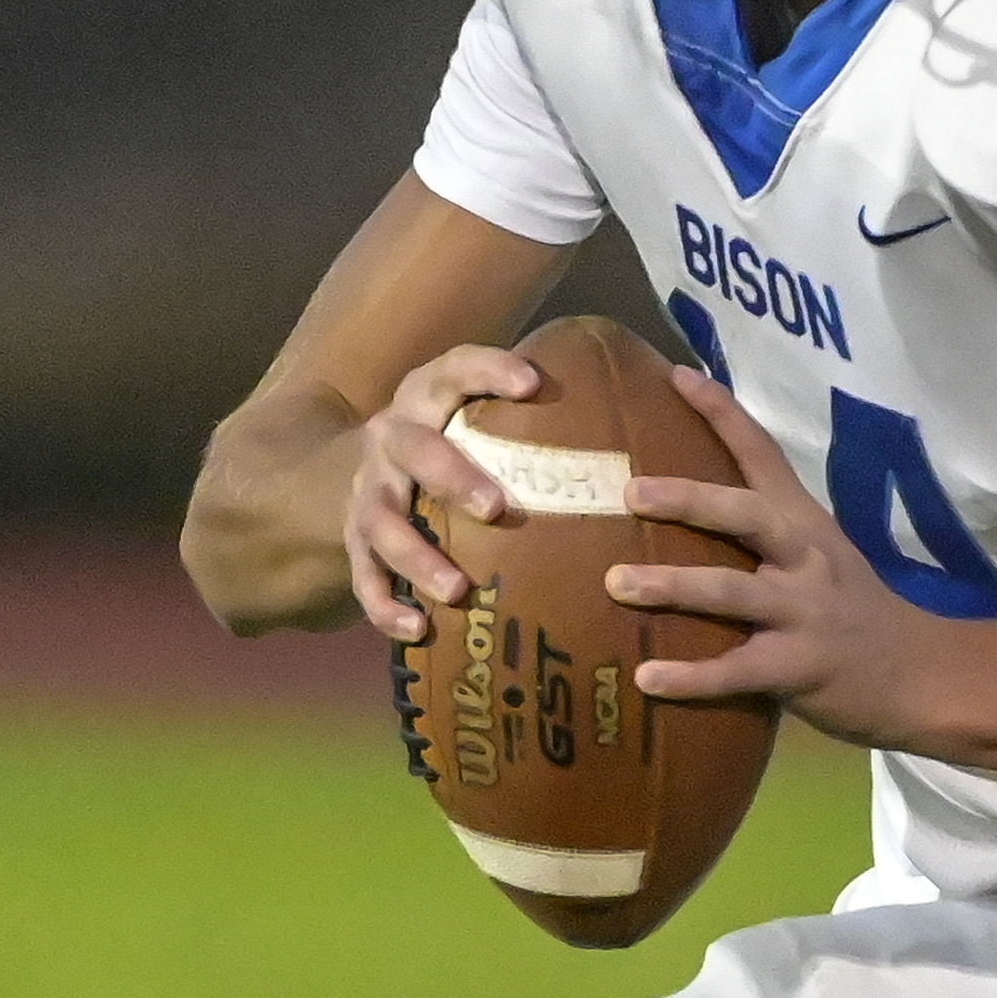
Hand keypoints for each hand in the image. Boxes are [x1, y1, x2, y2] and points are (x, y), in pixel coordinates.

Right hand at [348, 343, 545, 641]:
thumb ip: (535, 412)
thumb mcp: (478, 412)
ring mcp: (367, 490)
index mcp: (428, 397)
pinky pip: (362, 575)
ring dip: (418, 557)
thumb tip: (646, 414)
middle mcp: (392, 437)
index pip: (456, 368)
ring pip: (382, 522)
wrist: (350, 462)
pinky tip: (418, 629)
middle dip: (453, 478)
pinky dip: (385, 605)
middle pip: (415, 450)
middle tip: (496, 508)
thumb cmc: (452, 438)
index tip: (532, 384)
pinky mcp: (352, 539)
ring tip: (457, 590)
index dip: (489, 370)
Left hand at [607, 367, 941, 747]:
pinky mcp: (799, 668)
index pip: (765, 455)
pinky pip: (737, 671)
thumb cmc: (855, 611)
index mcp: (807, 526)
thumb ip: (766, 538)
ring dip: (673, 585)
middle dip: (689, 500)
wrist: (919, 674)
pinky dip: (690, 676)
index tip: (678, 375)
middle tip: (631, 491)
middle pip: (748, 516)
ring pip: (733, 592)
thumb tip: (680, 515)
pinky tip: (647, 678)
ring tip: (618, 582)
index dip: (723, 414)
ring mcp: (805, 614)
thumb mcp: (822, 558)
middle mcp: (808, 560)